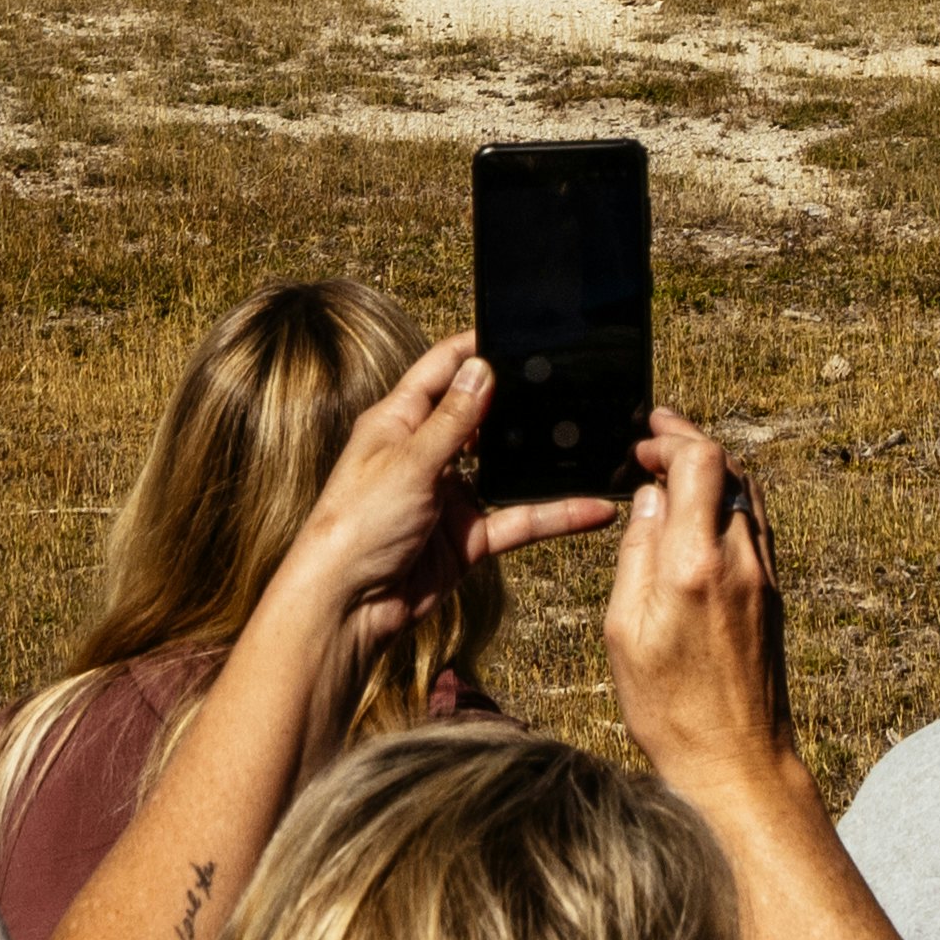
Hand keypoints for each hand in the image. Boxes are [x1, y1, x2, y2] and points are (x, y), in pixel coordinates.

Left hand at [254, 332, 623, 669]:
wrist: (347, 608)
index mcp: (398, 423)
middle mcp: (424, 454)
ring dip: (540, 460)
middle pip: (478, 415)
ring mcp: (448, 496)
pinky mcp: (466, 537)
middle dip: (517, 400)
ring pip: (505, 469)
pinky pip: (518, 519)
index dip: (474, 348)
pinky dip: (554, 515)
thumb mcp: (408, 463)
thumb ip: (452, 419)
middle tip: (568, 378)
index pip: (440, 370)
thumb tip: (482, 367)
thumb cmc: (356, 527)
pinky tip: (592, 509)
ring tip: (589, 438)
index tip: (516, 331)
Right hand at [604, 409, 798, 810]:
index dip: (672, 437)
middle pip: (729, 466)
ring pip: (747, 491)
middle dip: (691, 442)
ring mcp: (764, 574)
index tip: (642, 442)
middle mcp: (740, 559)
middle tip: (655, 437)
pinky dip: (727, 499)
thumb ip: (636, 556)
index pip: (701, 463)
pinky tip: (700, 510)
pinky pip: (754, 523)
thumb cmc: (671, 708)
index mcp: (696, 564)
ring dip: (712, 468)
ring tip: (673, 465)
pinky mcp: (773, 592)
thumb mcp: (626, 632)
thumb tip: (649, 501)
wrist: (736, 759)